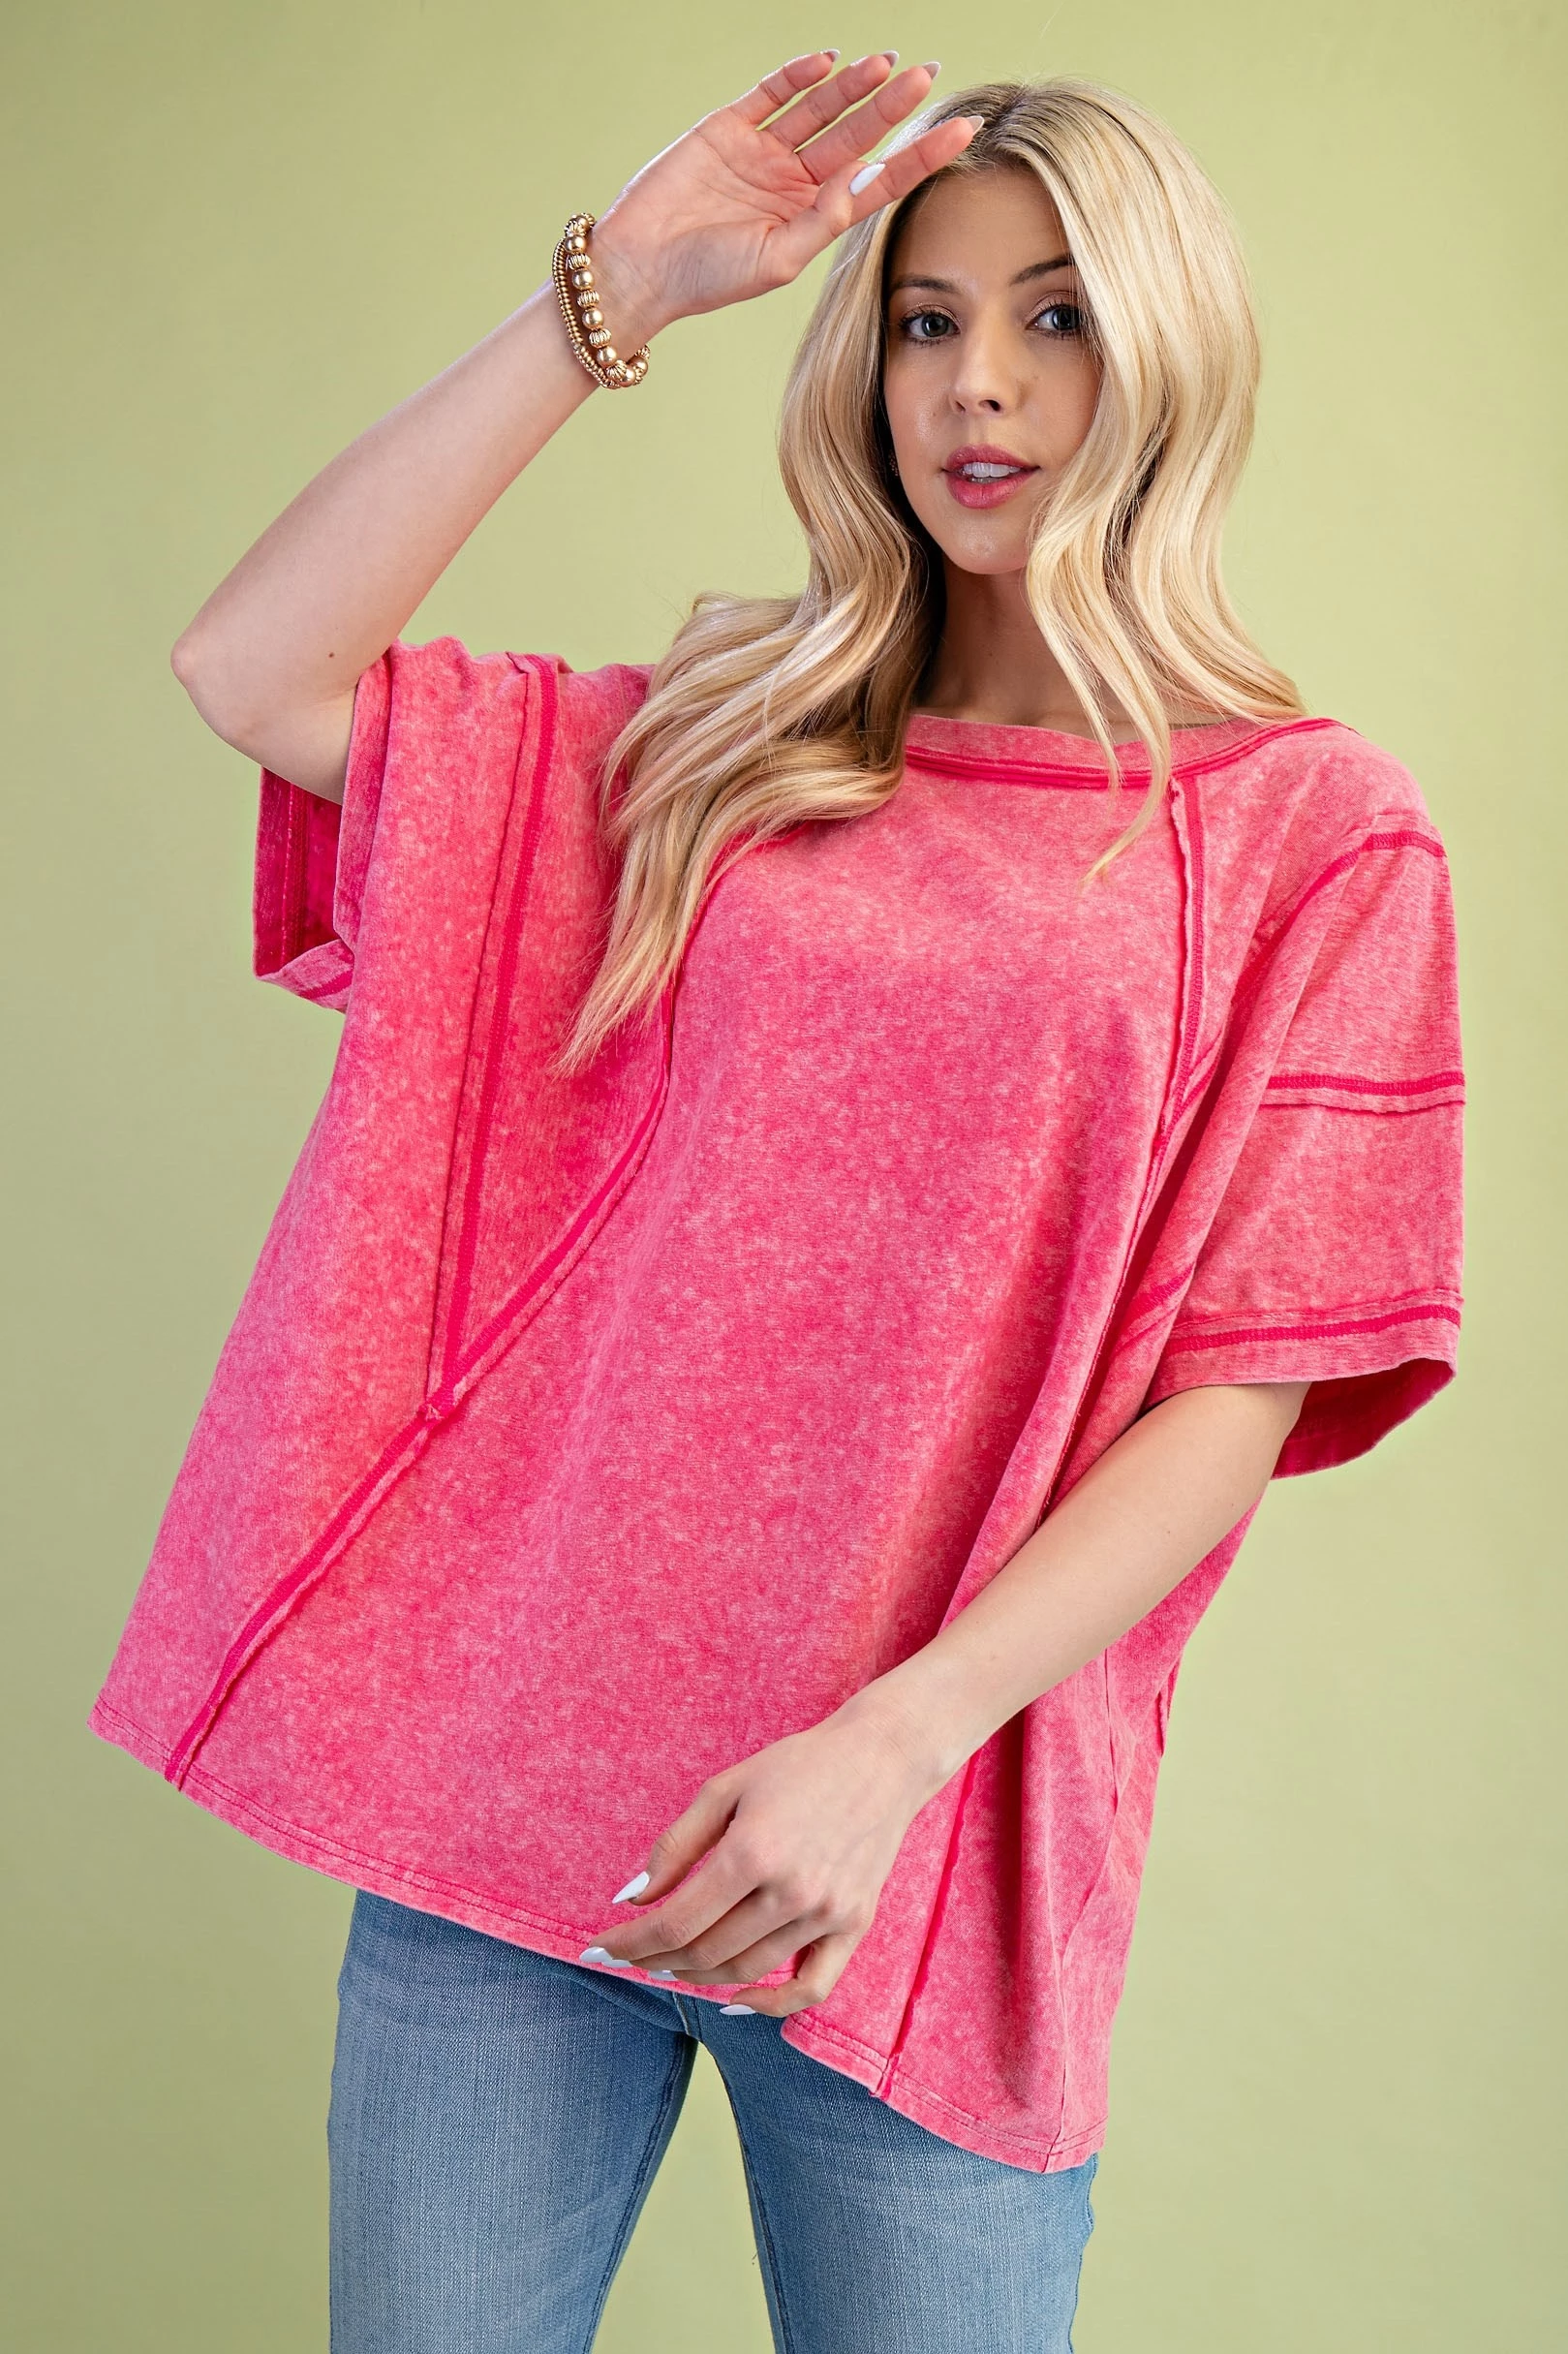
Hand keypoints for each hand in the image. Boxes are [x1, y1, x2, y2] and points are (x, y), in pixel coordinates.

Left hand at [579, 1692, 944, 2016]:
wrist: (881, 1759)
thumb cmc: (796, 1766)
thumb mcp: (725, 1788)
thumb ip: (675, 1846)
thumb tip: (632, 1898)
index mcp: (752, 1852)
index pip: (675, 1922)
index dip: (630, 1942)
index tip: (599, 1949)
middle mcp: (790, 1891)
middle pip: (706, 1952)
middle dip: (655, 1961)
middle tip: (629, 1957)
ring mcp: (827, 1914)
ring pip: (747, 1971)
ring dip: (698, 1978)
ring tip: (669, 1968)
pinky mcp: (854, 1925)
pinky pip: (810, 1988)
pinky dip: (770, 2006)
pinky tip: (736, 2000)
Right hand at [585, 51, 978, 348]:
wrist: (639, 267)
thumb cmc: (707, 278)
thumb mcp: (774, 260)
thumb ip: (822, 221)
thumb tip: (864, 182)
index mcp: (812, 217)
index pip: (878, 181)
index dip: (919, 155)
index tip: (960, 133)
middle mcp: (794, 181)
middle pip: (856, 136)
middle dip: (893, 107)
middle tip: (928, 76)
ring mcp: (763, 151)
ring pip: (820, 109)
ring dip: (853, 86)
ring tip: (887, 64)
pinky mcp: (728, 128)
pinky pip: (772, 94)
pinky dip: (799, 75)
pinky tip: (828, 62)